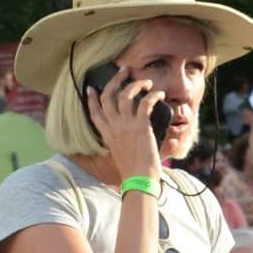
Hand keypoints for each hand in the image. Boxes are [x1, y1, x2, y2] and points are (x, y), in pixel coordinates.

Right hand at [89, 65, 166, 181]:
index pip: (94, 112)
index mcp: (107, 135)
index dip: (92, 98)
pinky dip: (153, 95)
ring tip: (146, 81)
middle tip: (123, 70)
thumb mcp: (125, 155)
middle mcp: (113, 127)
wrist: (140, 181)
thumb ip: (130, 144)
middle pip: (108, 97)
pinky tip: (160, 95)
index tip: (92, 88)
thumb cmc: (135, 172)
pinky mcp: (140, 127)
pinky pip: (145, 103)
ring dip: (136, 84)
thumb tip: (159, 139)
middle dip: (115, 80)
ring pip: (125, 95)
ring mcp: (126, 126)